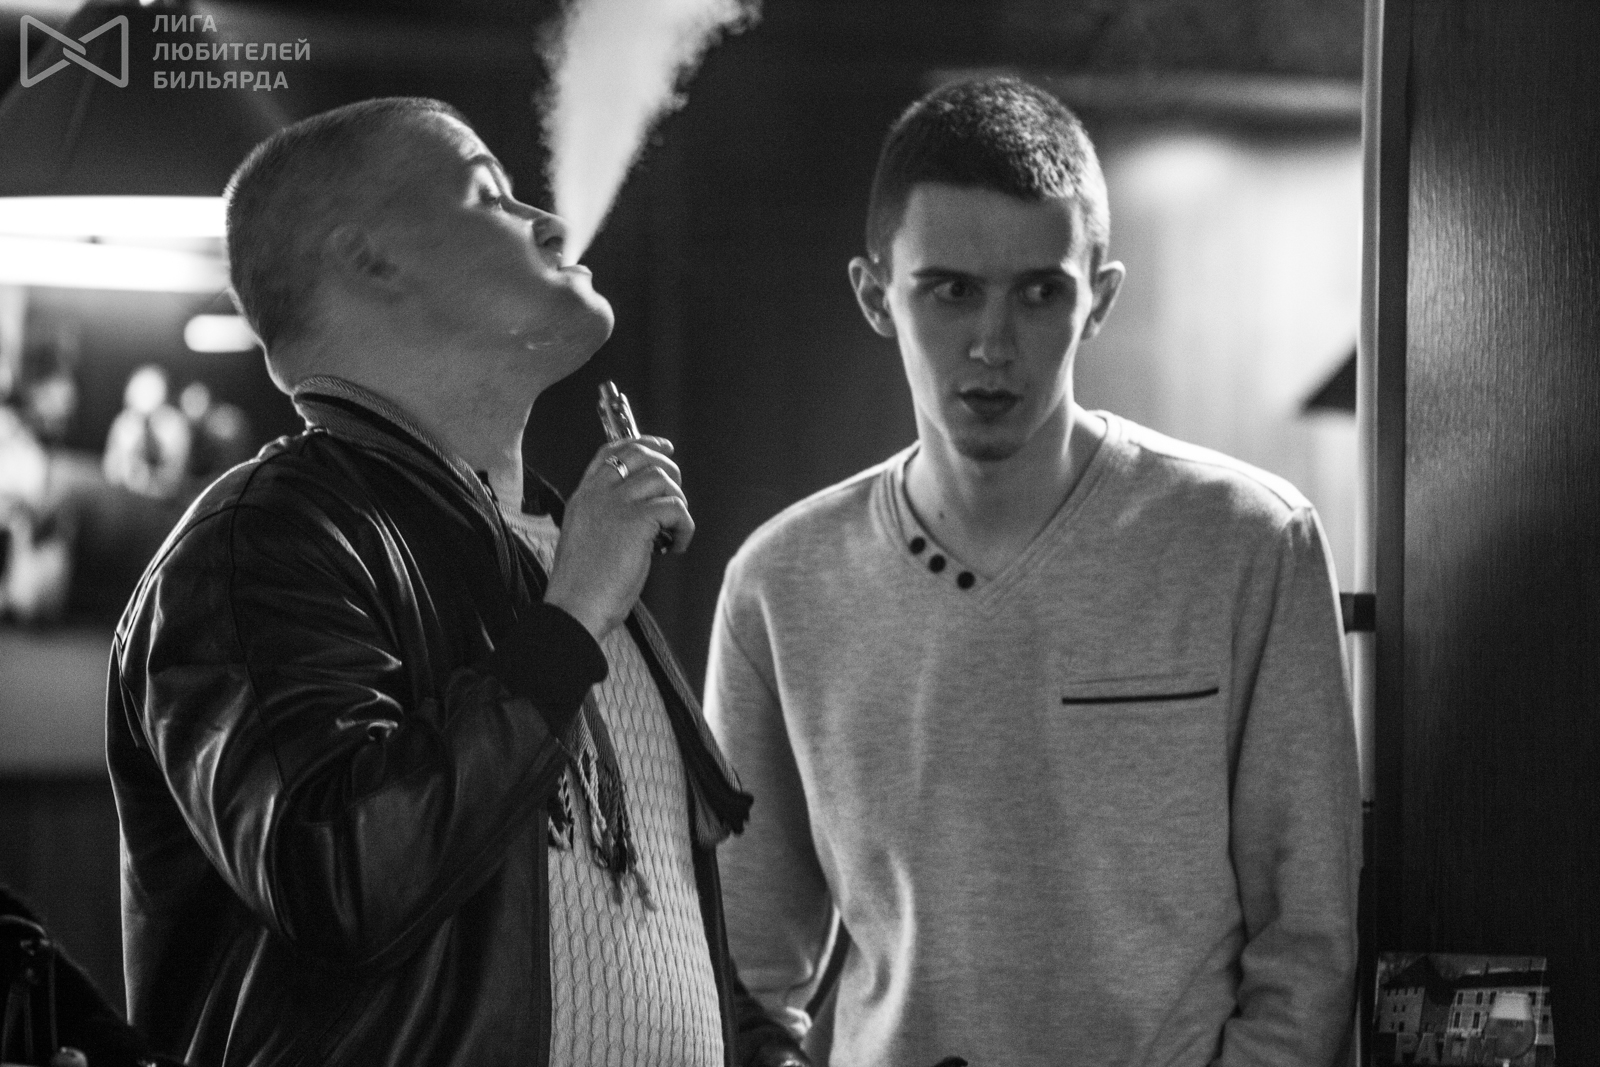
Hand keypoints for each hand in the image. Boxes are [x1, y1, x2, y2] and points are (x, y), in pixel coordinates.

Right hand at [543, 436, 692, 639]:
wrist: (574, 608)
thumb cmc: (582, 586)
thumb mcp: (587, 539)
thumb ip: (607, 518)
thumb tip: (645, 512)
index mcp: (583, 497)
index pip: (611, 452)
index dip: (642, 443)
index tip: (664, 448)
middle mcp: (598, 494)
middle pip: (641, 456)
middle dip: (669, 469)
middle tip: (677, 496)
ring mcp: (616, 505)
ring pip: (663, 479)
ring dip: (678, 502)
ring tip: (673, 531)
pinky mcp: (636, 522)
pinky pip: (676, 508)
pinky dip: (685, 527)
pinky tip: (675, 547)